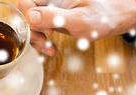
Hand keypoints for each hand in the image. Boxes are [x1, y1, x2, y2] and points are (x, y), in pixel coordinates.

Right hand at [16, 0, 135, 55]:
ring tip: (51, 50)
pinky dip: (42, 43)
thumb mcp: (78, 20)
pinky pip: (37, 31)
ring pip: (28, 25)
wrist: (112, 19)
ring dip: (36, 41)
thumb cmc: (100, 16)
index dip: (30, 19)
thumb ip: (54, 16)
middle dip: (31, 33)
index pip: (24, 3)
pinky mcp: (51, 21)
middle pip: (23, 15)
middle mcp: (47, 1)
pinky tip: (52, 49)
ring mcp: (48, 11)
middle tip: (46, 43)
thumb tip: (31, 16)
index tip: (49, 30)